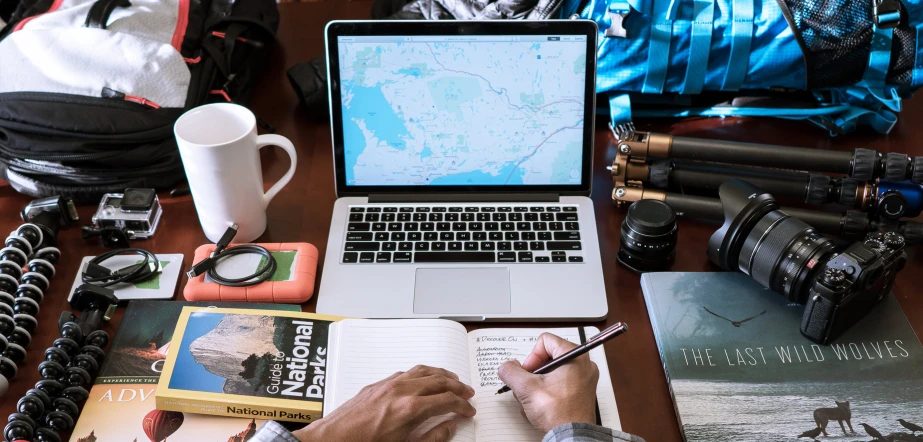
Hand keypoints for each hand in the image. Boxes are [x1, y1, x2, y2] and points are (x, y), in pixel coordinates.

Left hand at [293, 365, 476, 441]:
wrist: (333, 441)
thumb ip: (433, 437)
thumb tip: (450, 426)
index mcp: (411, 409)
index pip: (447, 401)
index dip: (462, 405)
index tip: (468, 410)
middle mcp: (401, 390)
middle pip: (439, 381)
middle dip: (457, 387)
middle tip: (467, 393)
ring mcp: (389, 384)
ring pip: (423, 370)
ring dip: (441, 374)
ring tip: (452, 380)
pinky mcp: (377, 384)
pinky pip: (406, 372)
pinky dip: (422, 373)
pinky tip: (424, 379)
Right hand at [498, 333, 598, 433]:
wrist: (571, 437)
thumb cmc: (558, 413)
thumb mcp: (526, 388)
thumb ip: (511, 372)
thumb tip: (506, 367)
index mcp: (575, 356)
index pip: (546, 341)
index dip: (531, 356)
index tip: (527, 372)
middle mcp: (583, 365)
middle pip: (548, 357)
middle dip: (533, 373)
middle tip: (528, 386)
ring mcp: (584, 379)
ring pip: (552, 372)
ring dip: (537, 384)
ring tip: (533, 399)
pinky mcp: (581, 392)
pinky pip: (559, 384)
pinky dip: (547, 392)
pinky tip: (541, 405)